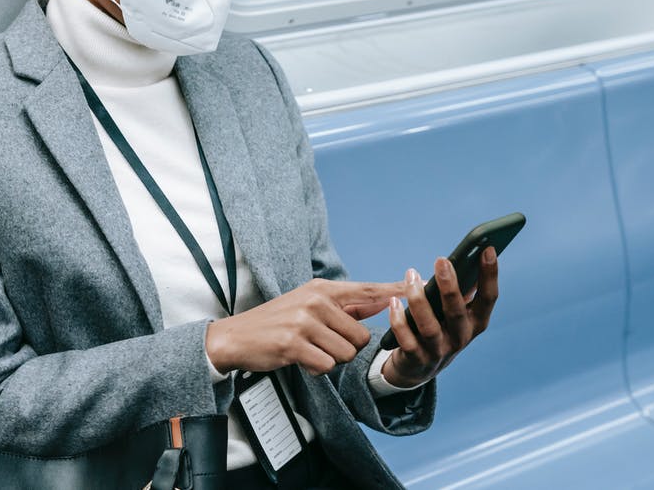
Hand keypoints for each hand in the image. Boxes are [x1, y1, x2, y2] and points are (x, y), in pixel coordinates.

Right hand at [206, 279, 403, 375]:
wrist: (236, 337)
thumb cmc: (276, 322)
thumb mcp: (307, 304)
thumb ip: (343, 306)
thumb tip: (379, 301)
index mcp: (322, 289)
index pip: (367, 289)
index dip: (394, 289)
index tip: (418, 283)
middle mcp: (315, 301)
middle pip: (361, 336)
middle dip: (346, 348)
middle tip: (321, 344)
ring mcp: (304, 322)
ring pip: (345, 353)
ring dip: (330, 359)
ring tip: (308, 349)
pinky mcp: (293, 344)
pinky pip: (326, 366)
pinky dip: (316, 369)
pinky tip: (299, 359)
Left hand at [382, 247, 498, 387]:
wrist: (419, 367)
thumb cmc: (439, 326)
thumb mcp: (452, 311)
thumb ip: (457, 289)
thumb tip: (459, 257)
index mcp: (476, 322)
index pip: (488, 298)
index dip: (490, 274)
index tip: (487, 249)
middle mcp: (461, 337)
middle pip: (457, 311)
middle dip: (450, 285)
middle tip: (441, 260)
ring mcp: (440, 350)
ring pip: (430, 326)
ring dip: (418, 299)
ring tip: (410, 276)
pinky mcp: (417, 359)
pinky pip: (407, 340)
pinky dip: (399, 321)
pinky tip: (393, 302)